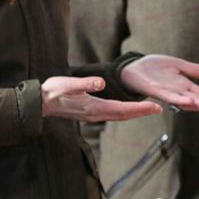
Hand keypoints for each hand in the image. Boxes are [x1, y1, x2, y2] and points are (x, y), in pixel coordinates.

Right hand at [41, 76, 162, 121]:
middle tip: (159, 109)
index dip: (140, 108)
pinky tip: (129, 109)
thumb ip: (84, 84)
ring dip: (135, 113)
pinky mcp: (90, 113)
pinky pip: (113, 114)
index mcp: (93, 108)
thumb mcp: (66, 84)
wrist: (40, 103)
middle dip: (142, 112)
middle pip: (124, 115)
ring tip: (149, 109)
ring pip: (119, 116)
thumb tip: (101, 83)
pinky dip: (125, 112)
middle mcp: (96, 114)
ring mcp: (93, 115)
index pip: (122, 109)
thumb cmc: (52, 92)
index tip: (155, 107)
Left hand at [120, 54, 198, 111]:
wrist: (134, 67)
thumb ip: (195, 71)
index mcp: (184, 86)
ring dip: (197, 104)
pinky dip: (179, 99)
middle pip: (196, 99)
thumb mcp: (179, 66)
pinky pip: (168, 96)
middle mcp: (177, 92)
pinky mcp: (155, 90)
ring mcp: (166, 92)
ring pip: (184, 101)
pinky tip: (188, 101)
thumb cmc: (155, 68)